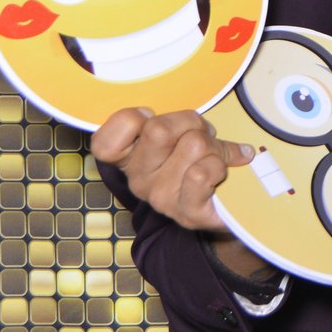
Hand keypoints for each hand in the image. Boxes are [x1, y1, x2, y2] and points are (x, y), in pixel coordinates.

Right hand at [89, 107, 253, 234]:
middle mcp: (137, 180)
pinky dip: (221, 164)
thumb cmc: (200, 161)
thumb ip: (170, 122)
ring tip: (218, 156)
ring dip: (216, 145)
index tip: (152, 118)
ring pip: (193, 144)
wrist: (227, 206)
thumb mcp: (178, 134)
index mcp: (128, 159)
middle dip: (193, 123)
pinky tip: (222, 172)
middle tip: (205, 133)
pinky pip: (202, 173)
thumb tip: (191, 118)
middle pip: (158, 130)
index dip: (131, 119)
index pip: (105, 141)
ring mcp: (160, 198)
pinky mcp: (187, 213)